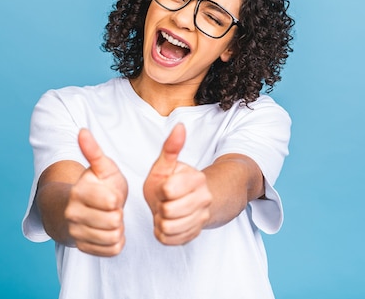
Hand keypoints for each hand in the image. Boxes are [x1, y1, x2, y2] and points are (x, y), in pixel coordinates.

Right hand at [64, 129, 127, 255]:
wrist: (78, 210)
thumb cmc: (97, 185)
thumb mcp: (101, 167)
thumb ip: (93, 151)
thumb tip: (82, 130)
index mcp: (78, 192)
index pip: (111, 202)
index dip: (117, 198)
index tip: (113, 195)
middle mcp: (72, 214)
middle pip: (114, 221)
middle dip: (119, 214)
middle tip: (113, 208)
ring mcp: (76, 232)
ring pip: (113, 236)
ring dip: (118, 228)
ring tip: (112, 218)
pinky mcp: (83, 248)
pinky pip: (111, 250)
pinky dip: (116, 242)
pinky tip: (110, 231)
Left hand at [143, 123, 212, 244]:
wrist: (186, 201)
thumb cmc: (172, 181)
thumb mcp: (166, 164)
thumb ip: (171, 147)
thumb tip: (179, 126)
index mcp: (197, 179)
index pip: (169, 190)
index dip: (161, 190)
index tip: (165, 187)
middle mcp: (204, 199)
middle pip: (169, 211)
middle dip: (160, 207)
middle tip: (163, 202)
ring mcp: (201, 218)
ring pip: (169, 227)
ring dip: (161, 221)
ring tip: (164, 212)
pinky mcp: (194, 234)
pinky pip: (170, 240)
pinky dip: (164, 233)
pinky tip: (167, 223)